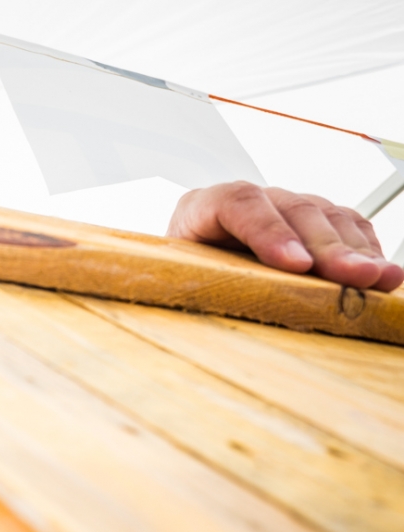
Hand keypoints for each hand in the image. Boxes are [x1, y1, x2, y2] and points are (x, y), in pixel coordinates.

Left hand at [168, 182, 401, 291]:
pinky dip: (366, 248)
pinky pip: (348, 225)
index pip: (237, 204)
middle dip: (328, 248)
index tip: (296, 265)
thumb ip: (188, 281)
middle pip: (294, 211)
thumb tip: (215, 311)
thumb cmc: (176, 276)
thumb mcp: (171, 277)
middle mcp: (250, 199)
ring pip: (327, 217)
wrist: (187, 266)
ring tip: (382, 278)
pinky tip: (380, 271)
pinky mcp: (311, 221)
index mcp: (202, 207)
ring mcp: (284, 206)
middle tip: (356, 276)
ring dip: (357, 250)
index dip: (269, 232)